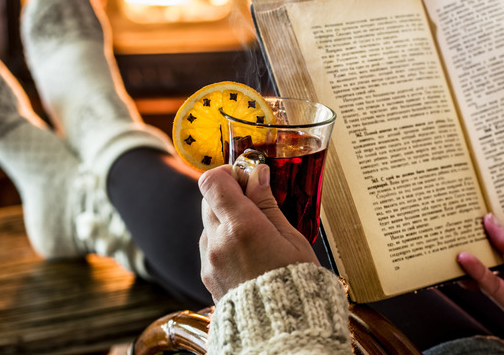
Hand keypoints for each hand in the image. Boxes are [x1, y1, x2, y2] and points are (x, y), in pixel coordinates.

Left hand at [198, 164, 318, 301]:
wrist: (283, 331)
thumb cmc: (296, 285)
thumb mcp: (292, 239)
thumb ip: (268, 205)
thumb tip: (257, 175)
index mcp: (241, 227)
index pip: (212, 181)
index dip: (228, 172)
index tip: (247, 176)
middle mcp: (218, 241)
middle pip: (207, 198)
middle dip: (229, 194)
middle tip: (256, 201)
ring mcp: (210, 260)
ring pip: (208, 223)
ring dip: (227, 219)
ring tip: (257, 234)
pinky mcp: (207, 276)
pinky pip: (210, 246)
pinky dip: (224, 241)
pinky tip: (249, 253)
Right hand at [457, 214, 503, 341]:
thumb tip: (488, 222)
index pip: (497, 238)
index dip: (480, 228)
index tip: (462, 214)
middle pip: (484, 254)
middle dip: (466, 242)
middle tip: (446, 228)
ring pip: (481, 272)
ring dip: (464, 260)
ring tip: (447, 244)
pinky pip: (490, 288)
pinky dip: (476, 274)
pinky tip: (465, 260)